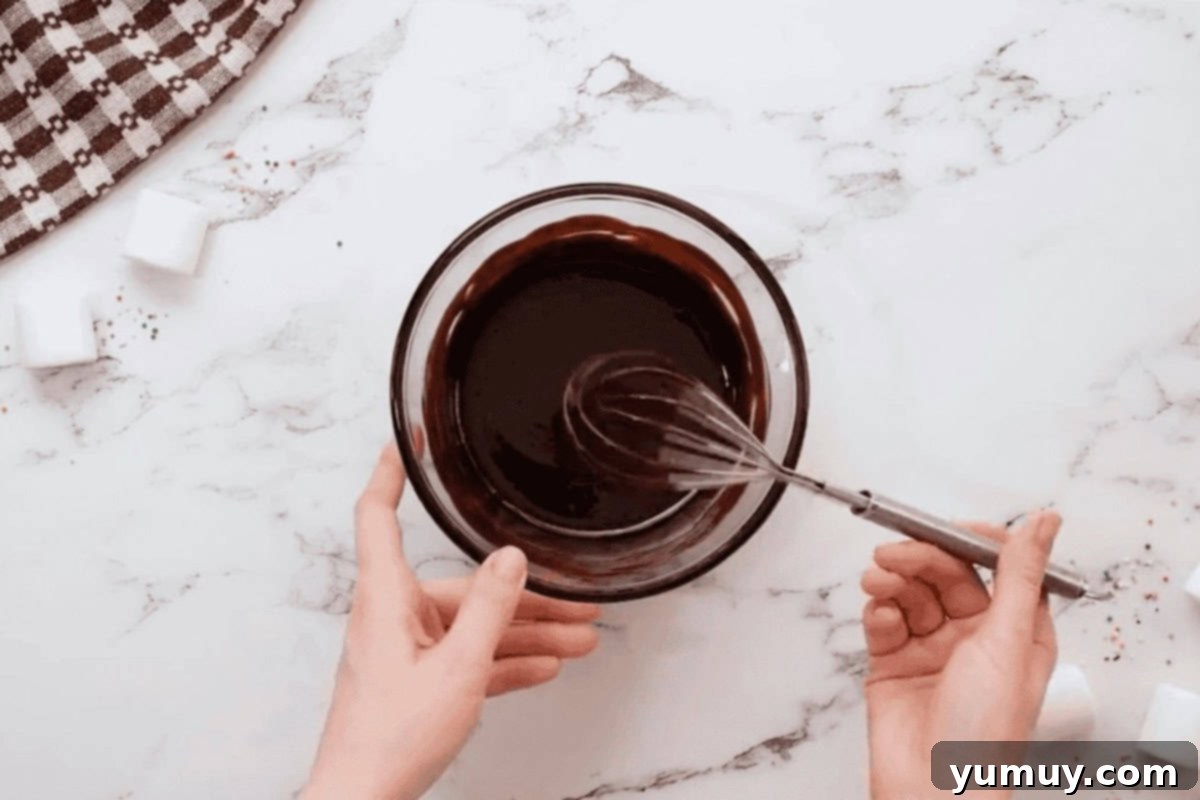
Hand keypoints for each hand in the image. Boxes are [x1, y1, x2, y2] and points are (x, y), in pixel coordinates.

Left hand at [302, 444, 600, 799]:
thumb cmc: (390, 738)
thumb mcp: (456, 668)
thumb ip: (488, 610)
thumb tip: (510, 559)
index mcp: (386, 598)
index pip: (377, 516)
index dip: (391, 473)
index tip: (408, 441)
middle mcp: (392, 617)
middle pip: (463, 587)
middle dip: (525, 595)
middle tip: (576, 598)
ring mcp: (405, 651)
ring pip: (474, 627)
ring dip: (527, 633)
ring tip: (581, 639)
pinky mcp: (417, 682)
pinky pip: (468, 659)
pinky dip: (505, 661)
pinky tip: (544, 667)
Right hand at [862, 511, 1061, 799]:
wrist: (931, 788)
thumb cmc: (983, 736)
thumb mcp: (1009, 642)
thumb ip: (1019, 575)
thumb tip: (1044, 524)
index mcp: (1015, 632)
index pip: (997, 567)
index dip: (970, 543)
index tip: (946, 531)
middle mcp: (975, 639)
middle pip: (946, 575)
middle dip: (919, 559)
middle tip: (894, 554)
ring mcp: (932, 650)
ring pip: (910, 593)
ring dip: (892, 581)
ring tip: (879, 584)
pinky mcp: (894, 663)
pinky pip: (883, 620)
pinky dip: (878, 611)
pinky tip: (879, 617)